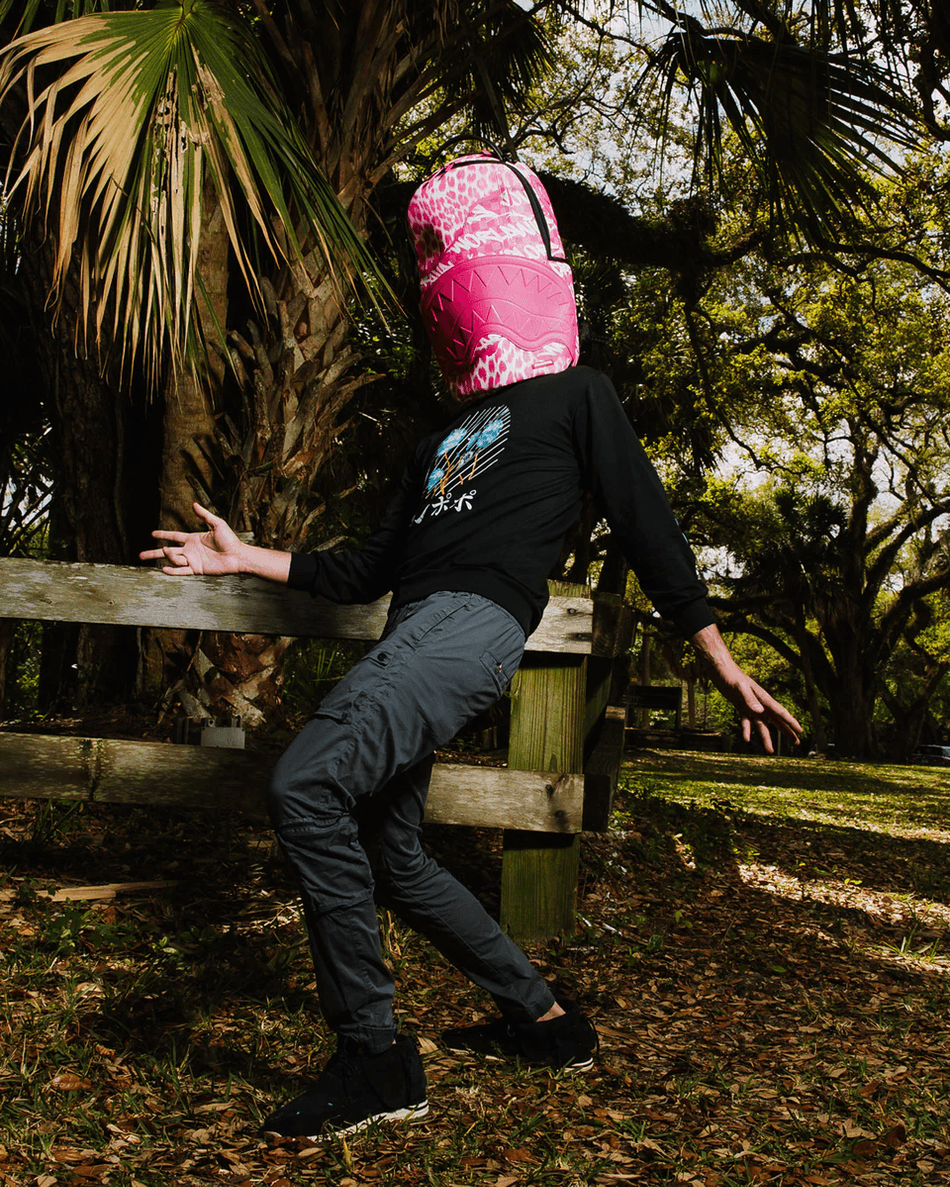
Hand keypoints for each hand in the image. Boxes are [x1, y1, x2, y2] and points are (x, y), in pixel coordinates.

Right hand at [139, 502, 244, 575]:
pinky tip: (164, 569)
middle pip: (168, 551)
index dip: (163, 535)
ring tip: (167, 551)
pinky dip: (173, 571)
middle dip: (154, 553)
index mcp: (193, 539)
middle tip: (140, 555)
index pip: (174, 537)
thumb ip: (204, 515)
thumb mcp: (217, 524)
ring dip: (168, 556)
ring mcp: (193, 560)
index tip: (152, 534)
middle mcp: (190, 550)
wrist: (237, 556)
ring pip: (174, 560)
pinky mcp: (197, 569)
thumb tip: (194, 504)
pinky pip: (182, 571)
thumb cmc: (230, 540)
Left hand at [691, 624, 802, 754]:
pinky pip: (746, 721)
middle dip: (786, 731)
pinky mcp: (741, 706)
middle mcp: (759, 703)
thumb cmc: (731, 676)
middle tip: (796, 743)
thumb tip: (760, 712)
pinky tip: (746, 739)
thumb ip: (750, 699)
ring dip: (766, 737)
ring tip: (770, 751)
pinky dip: (747, 730)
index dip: (791, 722)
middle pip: (776, 720)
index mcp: (763, 698)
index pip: (780, 712)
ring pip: (762, 724)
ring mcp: (751, 705)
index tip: (800, 731)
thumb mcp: (740, 687)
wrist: (720, 669)